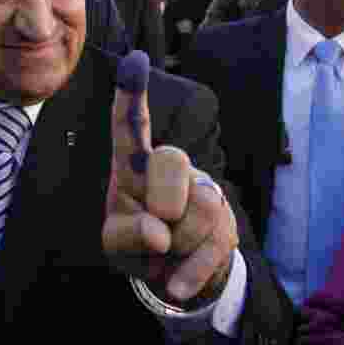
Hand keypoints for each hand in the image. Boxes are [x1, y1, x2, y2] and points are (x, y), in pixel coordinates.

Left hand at [101, 51, 237, 303]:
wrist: (176, 279)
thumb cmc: (138, 247)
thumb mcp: (117, 243)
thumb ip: (126, 234)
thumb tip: (159, 232)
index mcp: (134, 169)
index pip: (130, 129)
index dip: (131, 96)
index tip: (134, 59)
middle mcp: (173, 171)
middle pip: (172, 159)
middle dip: (163, 201)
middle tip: (157, 231)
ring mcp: (204, 194)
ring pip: (200, 206)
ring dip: (178, 244)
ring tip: (169, 254)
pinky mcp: (226, 226)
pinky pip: (214, 246)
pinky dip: (191, 273)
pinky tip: (176, 285)